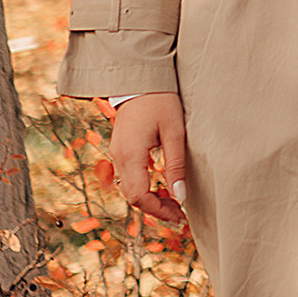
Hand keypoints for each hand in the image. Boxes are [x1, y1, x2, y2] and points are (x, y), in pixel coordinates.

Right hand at [108, 92, 188, 222]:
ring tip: (174, 203)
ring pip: (129, 189)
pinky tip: (162, 188)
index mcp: (131, 154)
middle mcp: (119, 157)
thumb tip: (180, 196)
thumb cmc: (161, 101)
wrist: (140, 80)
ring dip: (150, 200)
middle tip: (180, 215)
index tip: (180, 216)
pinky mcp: (121, 150)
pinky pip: (129, 178)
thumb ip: (176, 165)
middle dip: (155, 210)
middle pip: (132, 197)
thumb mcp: (174, 132)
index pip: (139, 196)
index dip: (158, 211)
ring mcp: (117, 153)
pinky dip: (144, 188)